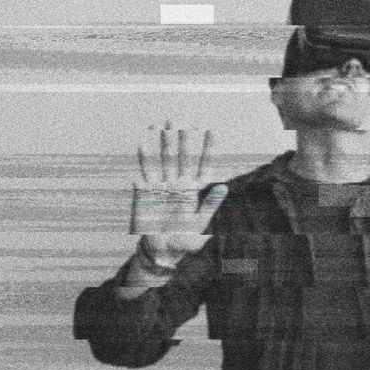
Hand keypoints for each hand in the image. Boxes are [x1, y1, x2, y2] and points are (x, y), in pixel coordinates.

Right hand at [129, 120, 227, 264]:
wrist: (162, 251)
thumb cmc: (185, 239)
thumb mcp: (200, 224)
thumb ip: (210, 205)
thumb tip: (225, 186)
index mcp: (196, 190)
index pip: (204, 165)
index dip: (208, 148)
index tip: (211, 129)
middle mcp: (181, 183)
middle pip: (182, 156)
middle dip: (182, 138)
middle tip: (180, 118)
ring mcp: (164, 184)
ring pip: (164, 159)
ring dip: (163, 141)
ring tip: (162, 123)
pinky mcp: (148, 191)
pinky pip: (146, 170)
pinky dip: (145, 156)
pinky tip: (144, 140)